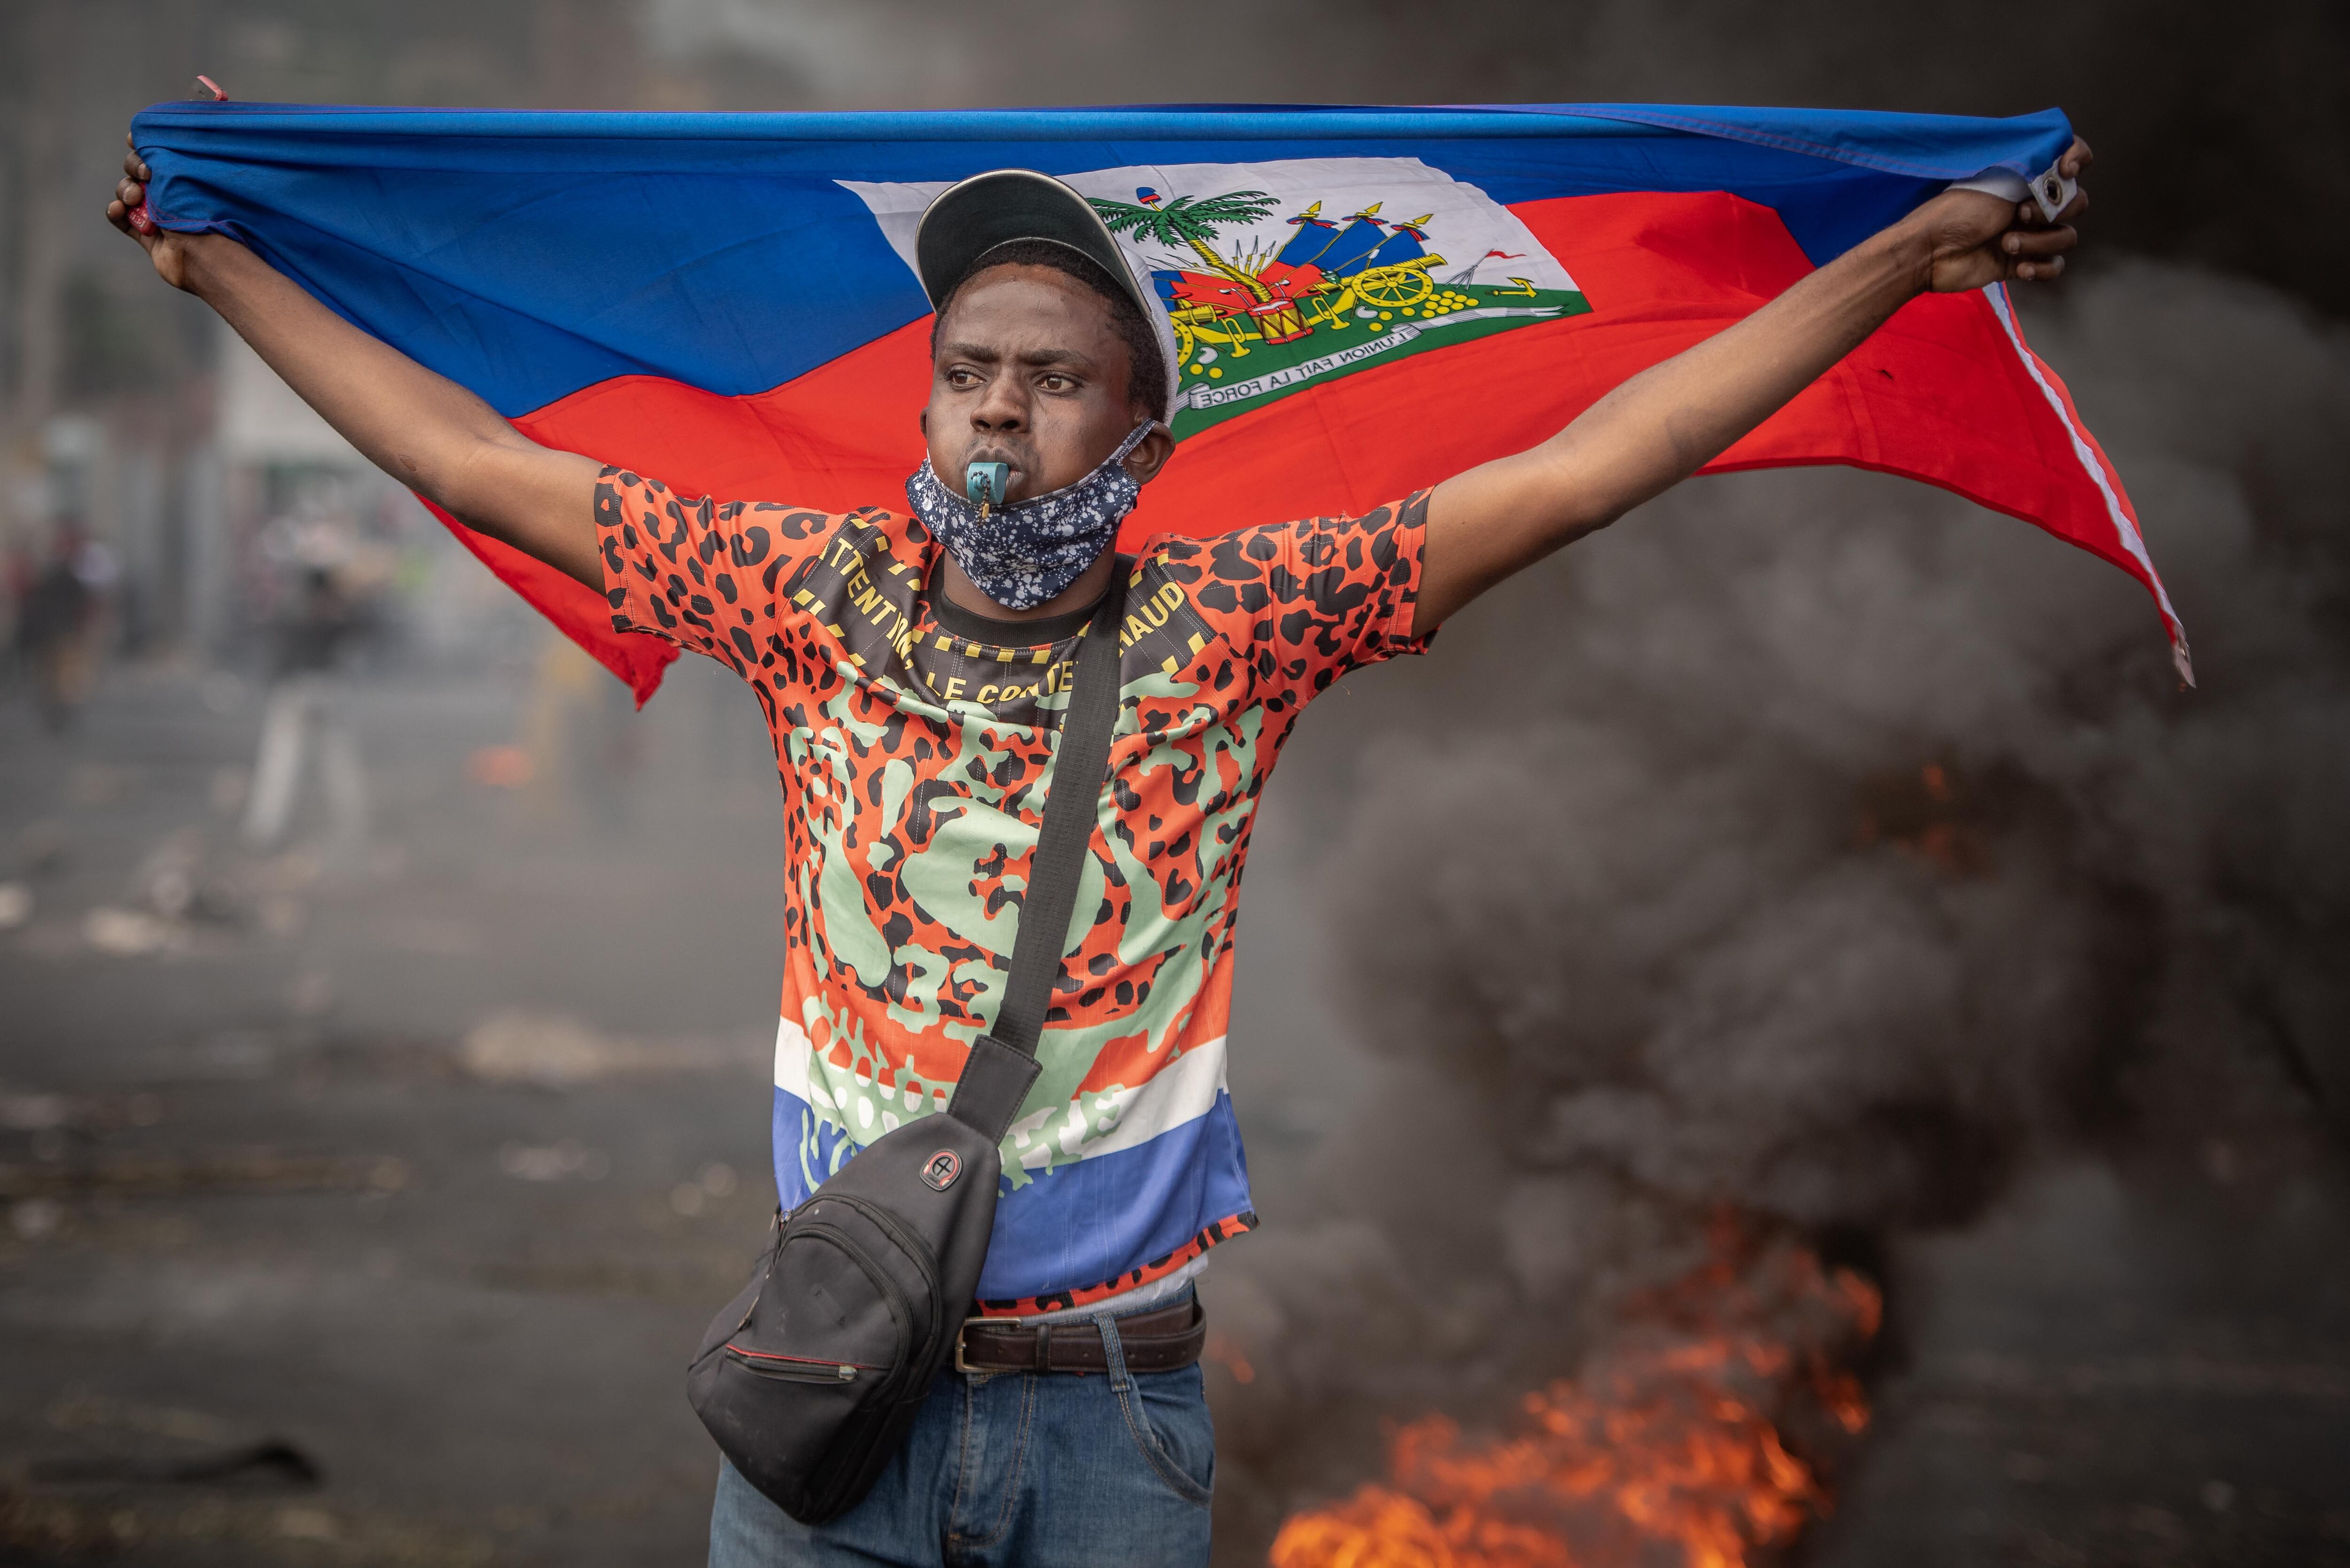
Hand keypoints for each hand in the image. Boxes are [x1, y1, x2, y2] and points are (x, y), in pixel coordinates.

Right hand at [105, 131, 199, 290]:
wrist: (202, 255)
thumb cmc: (200, 212)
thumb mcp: (184, 176)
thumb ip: (163, 154)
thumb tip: (139, 134)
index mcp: (186, 176)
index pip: (158, 152)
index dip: (143, 144)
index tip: (136, 141)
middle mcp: (171, 193)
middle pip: (137, 169)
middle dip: (135, 167)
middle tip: (147, 175)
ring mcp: (157, 214)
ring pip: (127, 192)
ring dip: (125, 191)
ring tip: (134, 200)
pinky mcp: (147, 236)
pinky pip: (121, 219)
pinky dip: (115, 212)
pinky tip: (118, 210)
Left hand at [1903, 135, 2091, 293]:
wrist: (1931, 252)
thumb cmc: (1955, 211)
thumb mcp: (1994, 178)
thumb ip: (2032, 164)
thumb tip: (2062, 148)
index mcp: (2026, 178)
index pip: (2069, 160)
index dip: (2078, 160)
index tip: (2067, 171)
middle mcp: (2031, 204)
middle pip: (2076, 204)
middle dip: (2052, 211)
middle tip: (2019, 214)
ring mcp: (2028, 235)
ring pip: (2066, 238)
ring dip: (2040, 242)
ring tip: (2006, 244)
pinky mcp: (2020, 264)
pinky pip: (2053, 266)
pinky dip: (2043, 268)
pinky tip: (2021, 269)